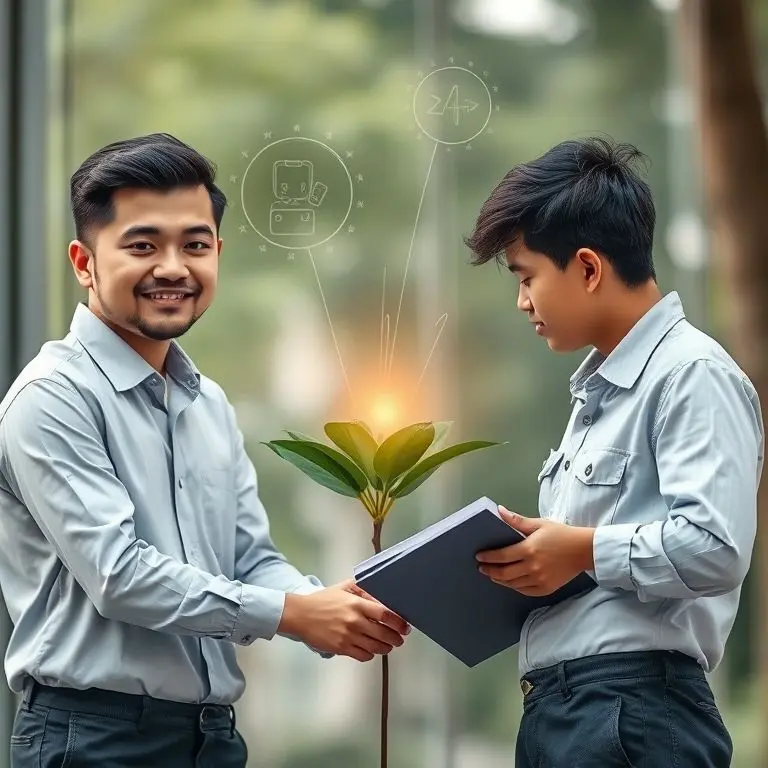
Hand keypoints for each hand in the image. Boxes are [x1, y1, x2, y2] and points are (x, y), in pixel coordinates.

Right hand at [278, 580, 410, 661]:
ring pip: (376, 647)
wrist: (300, 615)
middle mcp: (355, 621)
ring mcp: (348, 636)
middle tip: (400, 638)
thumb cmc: (323, 600)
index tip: (405, 627)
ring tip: (388, 645)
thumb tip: (381, 596)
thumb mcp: (344, 587)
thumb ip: (364, 589)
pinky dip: (370, 654)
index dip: (399, 623)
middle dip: (396, 638)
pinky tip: (370, 650)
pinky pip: (363, 656)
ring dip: (385, 648)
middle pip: (384, 634)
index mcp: (357, 604)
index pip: (386, 615)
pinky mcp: (341, 648)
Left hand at [476, 507, 594, 596]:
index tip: (478, 556)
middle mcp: (532, 567)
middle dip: (490, 571)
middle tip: (481, 568)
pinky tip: (509, 582)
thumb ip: (517, 521)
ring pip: (513, 584)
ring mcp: (539, 580)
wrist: (584, 550)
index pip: (502, 556)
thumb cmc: (561, 534)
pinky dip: (514, 587)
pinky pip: (525, 591)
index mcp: (529, 549)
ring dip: (500, 580)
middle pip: (504, 573)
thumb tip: (500, 510)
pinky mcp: (546, 588)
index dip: (488, 557)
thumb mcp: (539, 524)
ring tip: (493, 575)